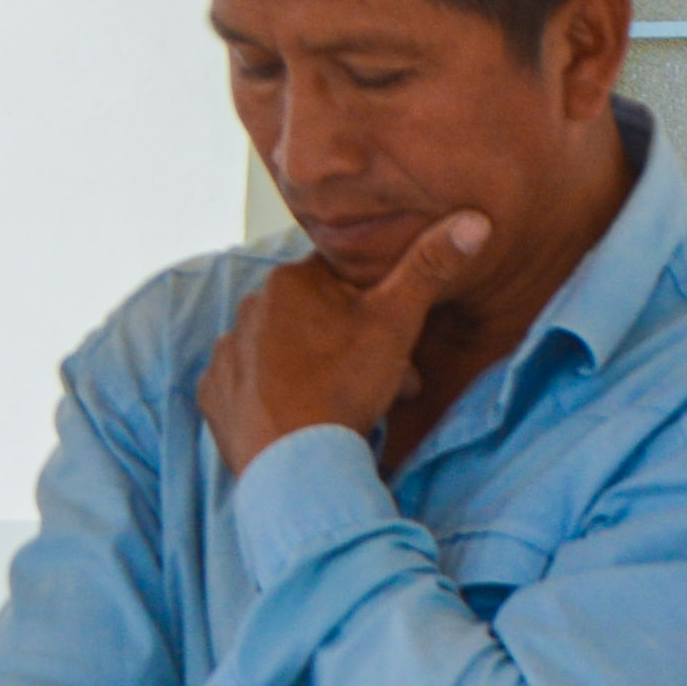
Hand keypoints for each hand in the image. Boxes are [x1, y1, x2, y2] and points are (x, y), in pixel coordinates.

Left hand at [200, 211, 490, 474]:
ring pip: (284, 352)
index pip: (341, 281)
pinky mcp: (213, 394)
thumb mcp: (398, 321)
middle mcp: (249, 308)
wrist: (296, 465)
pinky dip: (275, 396)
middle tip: (385, 383)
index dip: (376, 310)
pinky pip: (250, 385)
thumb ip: (430, 267)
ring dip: (316, 370)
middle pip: (314, 319)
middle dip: (352, 346)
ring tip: (345, 405)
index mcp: (290, 281)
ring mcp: (226, 353)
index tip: (394, 341)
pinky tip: (301, 415)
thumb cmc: (345, 387)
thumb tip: (473, 220)